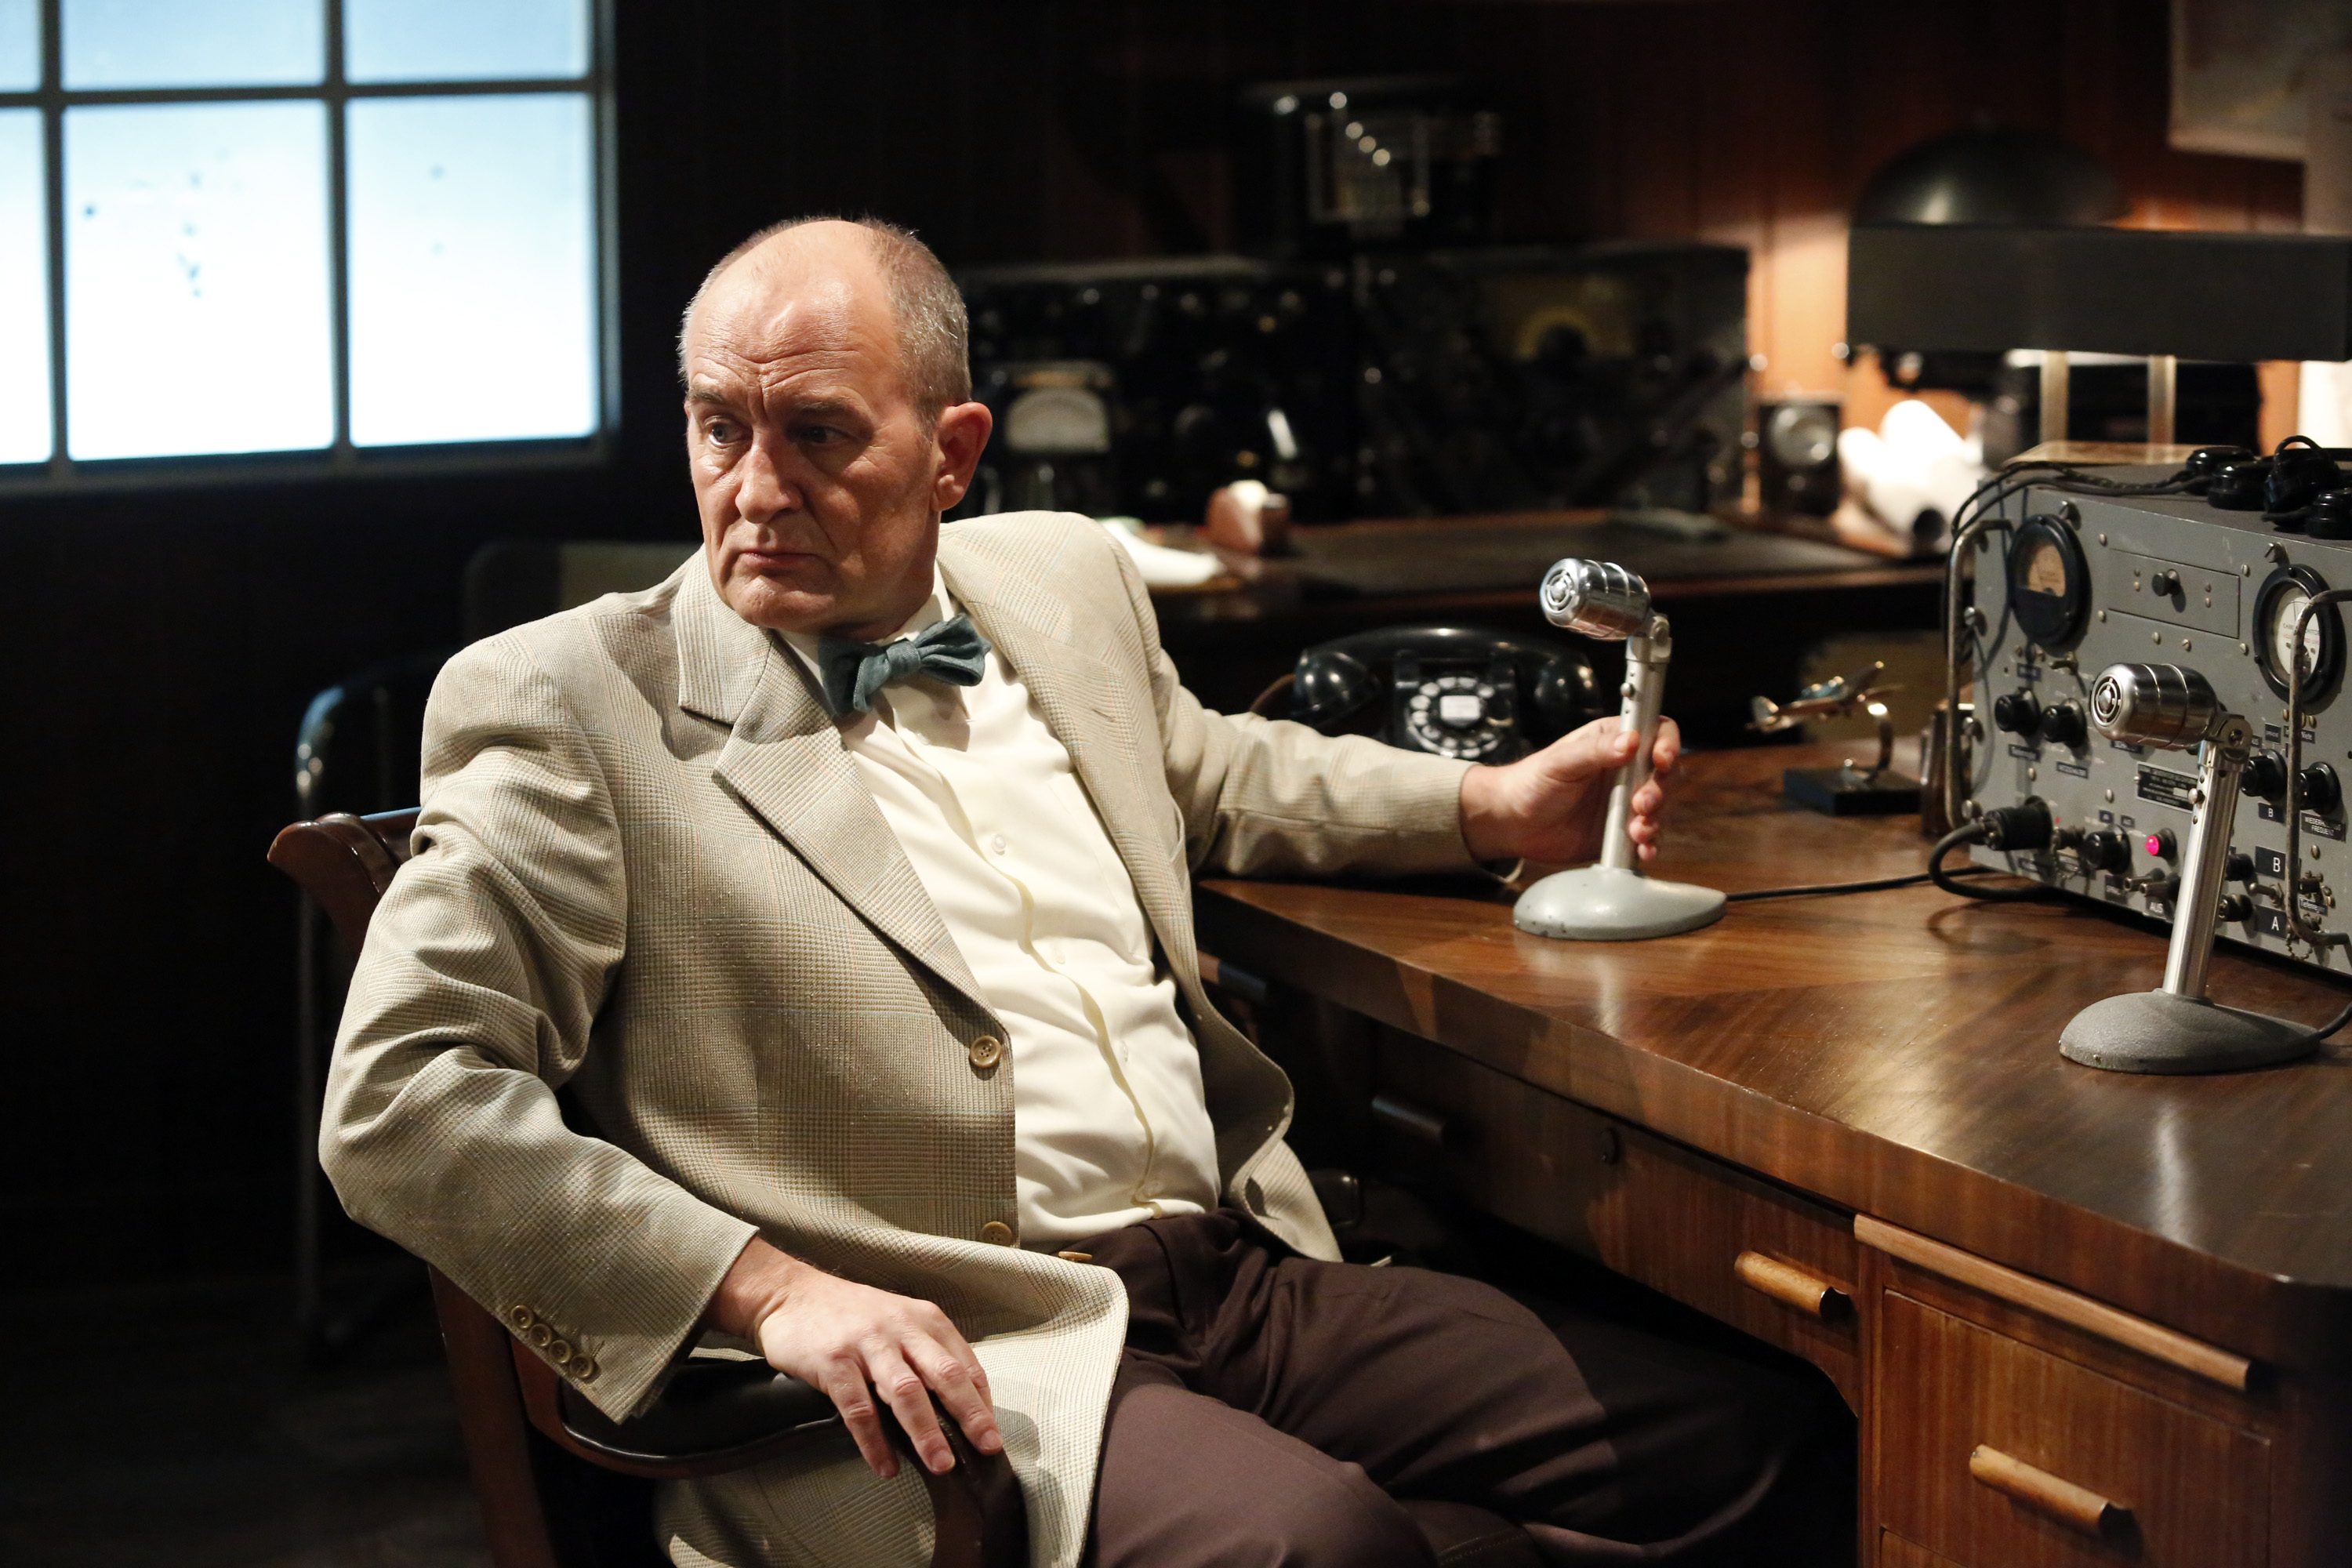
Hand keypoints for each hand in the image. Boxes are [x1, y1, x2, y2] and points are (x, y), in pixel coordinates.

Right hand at [707, 1237, 1002, 1477]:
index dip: (982, 1401)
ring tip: (941, 1464)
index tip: (991, 1434)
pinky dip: (875, 1441)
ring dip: (926, 1432)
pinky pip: (859, 1409)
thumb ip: (925, 1354)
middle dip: (969, 1414)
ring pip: (906, 1392)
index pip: (965, 1363)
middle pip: (944, 1374)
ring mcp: (867, 1344)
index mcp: (925, 1320)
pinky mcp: (834, 1361)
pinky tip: (886, 1465)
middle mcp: (901, 1328)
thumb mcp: (899, 1321)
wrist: (792, 1293)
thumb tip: (956, 1407)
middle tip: (986, 1447)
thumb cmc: (853, 1315)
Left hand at [1458, 715, 1680, 865]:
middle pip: (1667, 772)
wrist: (1514, 824)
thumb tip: (1632, 741)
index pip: (1657, 731)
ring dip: (1656, 819)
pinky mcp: (1624, 830)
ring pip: (1662, 806)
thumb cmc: (1532, 782)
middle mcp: (1627, 769)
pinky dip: (1650, 843)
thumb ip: (1595, 751)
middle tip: (1641, 805)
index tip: (1661, 760)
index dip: (1667, 743)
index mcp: (1614, 741)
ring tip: (1636, 832)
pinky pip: (1649, 836)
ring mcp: (1628, 801)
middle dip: (1661, 790)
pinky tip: (1642, 850)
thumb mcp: (1561, 761)